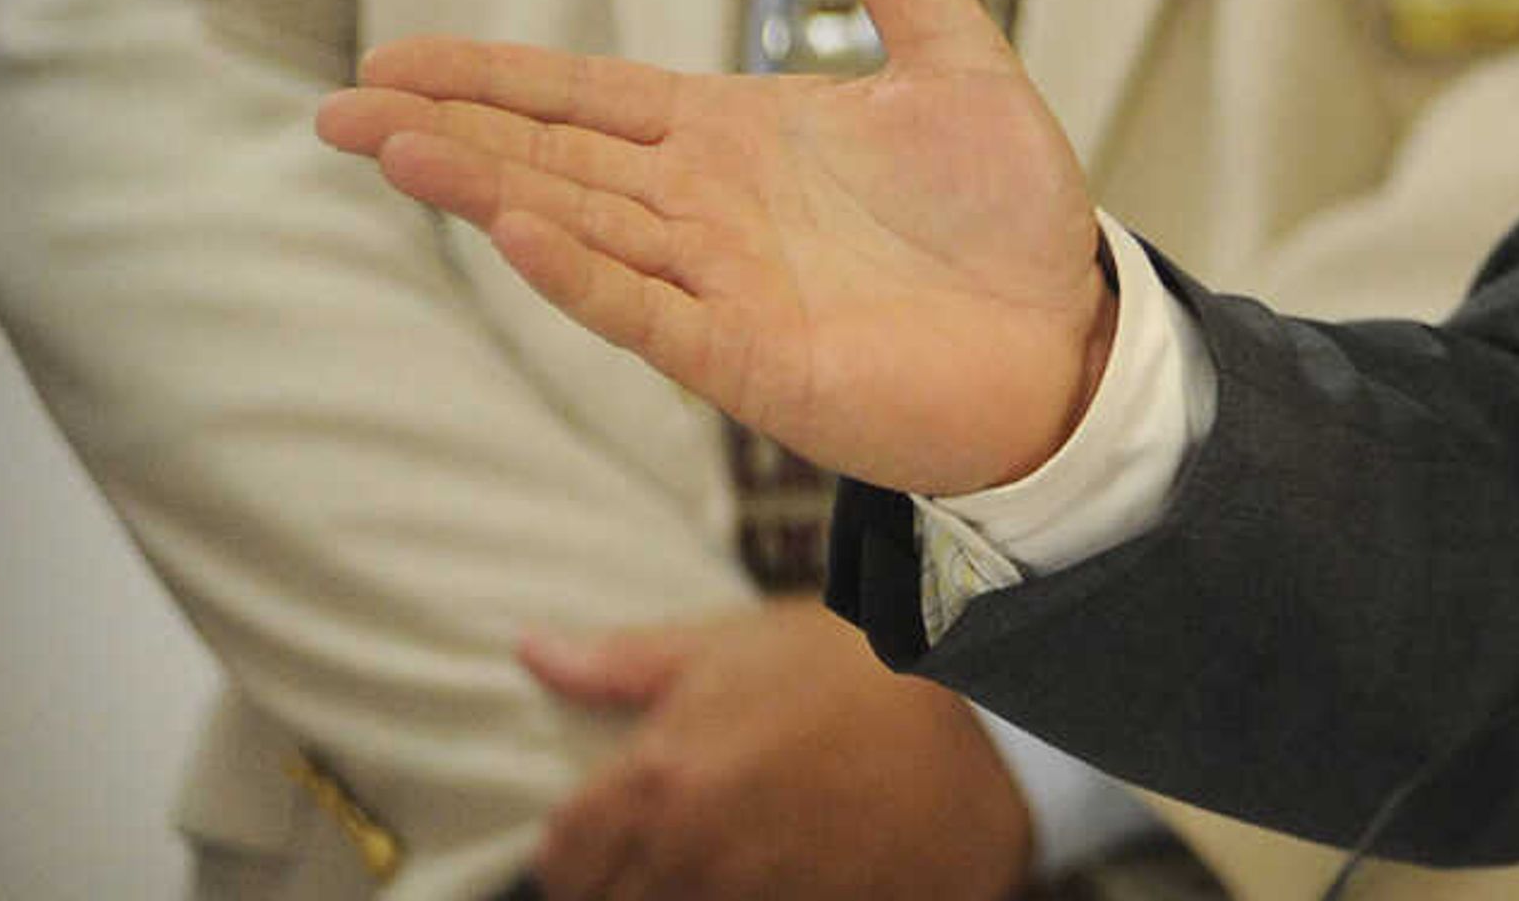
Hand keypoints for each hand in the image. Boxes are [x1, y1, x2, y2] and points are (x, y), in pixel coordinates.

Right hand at [317, 0, 1111, 493]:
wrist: (1071, 334)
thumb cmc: (1005, 214)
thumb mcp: (955, 59)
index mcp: (738, 137)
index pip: (590, 98)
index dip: (494, 77)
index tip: (392, 55)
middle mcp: (708, 209)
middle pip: (552, 159)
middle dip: (446, 130)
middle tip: (334, 107)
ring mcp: (719, 284)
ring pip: (576, 226)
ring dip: (485, 190)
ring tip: (389, 146)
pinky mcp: (750, 355)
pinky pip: (645, 308)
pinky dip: (577, 272)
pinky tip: (511, 231)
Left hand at [520, 598, 1030, 900]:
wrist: (988, 721)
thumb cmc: (860, 671)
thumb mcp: (740, 643)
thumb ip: (622, 663)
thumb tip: (530, 652)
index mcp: (659, 781)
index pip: (561, 858)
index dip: (580, 845)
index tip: (614, 828)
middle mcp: (690, 857)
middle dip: (624, 881)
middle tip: (675, 846)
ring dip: (681, 894)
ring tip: (725, 859)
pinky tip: (776, 878)